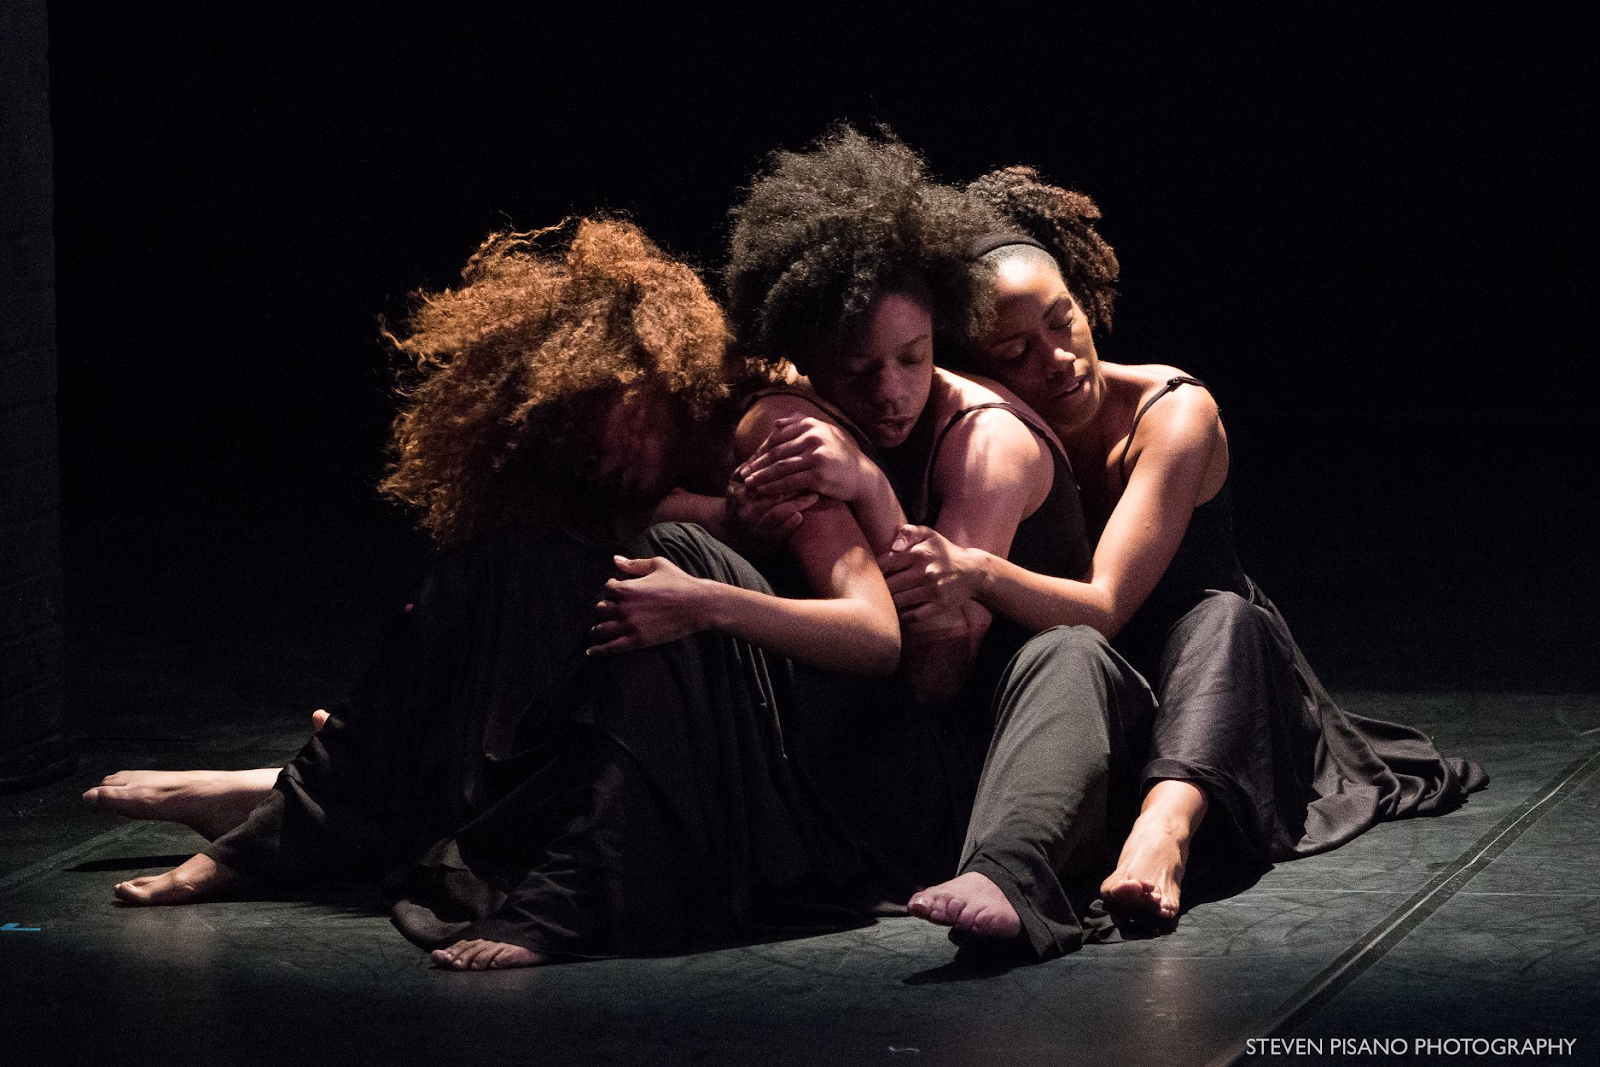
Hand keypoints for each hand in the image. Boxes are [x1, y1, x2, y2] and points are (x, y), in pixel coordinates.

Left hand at [588, 556, 709, 654]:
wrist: (697, 605)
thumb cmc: (679, 582)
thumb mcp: (657, 566)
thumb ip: (633, 564)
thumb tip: (616, 559)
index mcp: (626, 588)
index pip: (606, 588)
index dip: (611, 588)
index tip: (616, 590)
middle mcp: (623, 608)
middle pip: (601, 609)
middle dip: (604, 608)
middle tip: (608, 610)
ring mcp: (629, 626)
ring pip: (602, 628)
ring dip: (596, 629)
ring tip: (594, 631)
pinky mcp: (637, 641)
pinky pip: (612, 647)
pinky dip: (599, 650)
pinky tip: (591, 651)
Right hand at [725, 469, 818, 552]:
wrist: (729, 532)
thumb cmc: (738, 502)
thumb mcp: (735, 483)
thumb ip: (747, 467)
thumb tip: (763, 448)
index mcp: (740, 494)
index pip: (764, 480)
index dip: (783, 472)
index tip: (801, 464)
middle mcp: (746, 511)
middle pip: (773, 496)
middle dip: (795, 487)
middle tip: (815, 479)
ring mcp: (755, 528)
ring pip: (778, 513)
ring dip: (798, 504)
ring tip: (814, 496)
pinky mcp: (764, 543)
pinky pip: (779, 533)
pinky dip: (791, 525)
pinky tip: (801, 516)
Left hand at [736, 416, 866, 502]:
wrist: (863, 477)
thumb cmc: (841, 456)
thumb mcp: (825, 433)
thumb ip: (801, 424)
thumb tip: (776, 423)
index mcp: (812, 425)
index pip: (778, 437)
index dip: (761, 449)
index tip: (749, 460)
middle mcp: (813, 437)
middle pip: (776, 452)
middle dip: (757, 463)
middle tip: (742, 472)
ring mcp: (816, 455)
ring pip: (780, 467)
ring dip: (761, 476)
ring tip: (748, 482)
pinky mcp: (818, 474)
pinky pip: (789, 481)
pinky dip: (774, 486)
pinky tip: (763, 491)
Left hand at [877, 525, 979, 625]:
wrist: (972, 571)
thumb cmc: (943, 551)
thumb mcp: (928, 534)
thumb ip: (907, 531)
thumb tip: (894, 546)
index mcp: (919, 553)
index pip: (885, 564)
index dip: (874, 570)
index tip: (872, 573)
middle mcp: (926, 572)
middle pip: (889, 585)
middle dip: (879, 588)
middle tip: (874, 590)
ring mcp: (933, 591)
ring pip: (898, 602)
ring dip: (889, 602)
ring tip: (884, 600)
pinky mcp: (940, 606)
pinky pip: (914, 616)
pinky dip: (904, 615)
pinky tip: (900, 611)